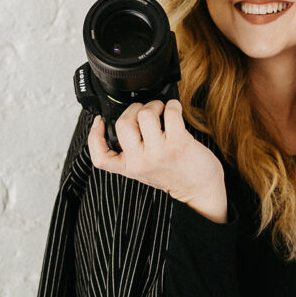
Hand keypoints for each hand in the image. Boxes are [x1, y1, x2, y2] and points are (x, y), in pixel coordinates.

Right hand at [87, 100, 227, 222]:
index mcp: (130, 168)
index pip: (100, 157)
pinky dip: (172, 106)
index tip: (99, 121)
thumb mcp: (145, 169)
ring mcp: (159, 152)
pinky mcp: (178, 143)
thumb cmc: (176, 176)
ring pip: (145, 114)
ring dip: (154, 106)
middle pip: (122, 123)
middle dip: (134, 109)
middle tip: (145, 112)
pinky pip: (170, 112)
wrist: (201, 190)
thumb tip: (127, 122)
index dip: (94, 135)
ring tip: (162, 112)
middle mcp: (141, 161)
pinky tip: (174, 111)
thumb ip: (132, 152)